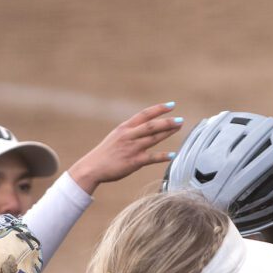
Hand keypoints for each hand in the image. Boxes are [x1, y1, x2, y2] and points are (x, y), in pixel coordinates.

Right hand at [68, 102, 184, 192]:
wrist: (92, 167)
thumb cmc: (105, 154)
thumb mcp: (116, 137)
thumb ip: (130, 132)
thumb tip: (145, 129)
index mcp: (124, 128)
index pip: (144, 114)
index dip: (159, 109)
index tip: (171, 105)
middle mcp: (129, 135)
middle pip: (151, 125)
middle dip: (167, 121)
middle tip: (181, 119)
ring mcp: (132, 148)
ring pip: (153, 138)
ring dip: (168, 132)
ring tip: (179, 128)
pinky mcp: (134, 161)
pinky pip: (152, 158)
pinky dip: (163, 156)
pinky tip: (173, 155)